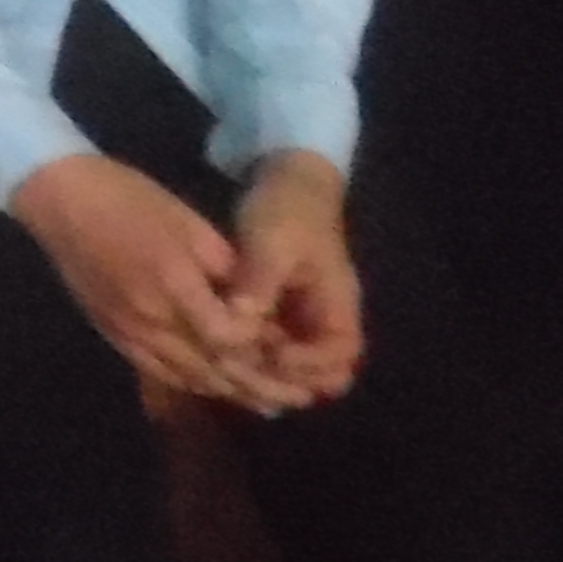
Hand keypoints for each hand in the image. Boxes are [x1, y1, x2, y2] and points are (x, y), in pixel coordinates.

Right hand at [10, 151, 274, 405]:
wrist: (59, 199)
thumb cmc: (128, 198)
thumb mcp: (186, 220)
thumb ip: (224, 266)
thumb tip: (256, 303)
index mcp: (173, 282)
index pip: (228, 336)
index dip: (263, 348)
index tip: (292, 348)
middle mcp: (151, 317)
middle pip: (213, 367)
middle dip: (259, 384)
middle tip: (298, 396)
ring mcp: (129, 331)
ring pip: (189, 375)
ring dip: (231, 393)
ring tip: (269, 404)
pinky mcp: (115, 334)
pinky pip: (160, 371)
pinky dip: (194, 384)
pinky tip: (216, 390)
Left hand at [217, 150, 363, 411]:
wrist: (287, 182)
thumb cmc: (287, 211)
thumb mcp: (272, 243)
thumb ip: (260, 282)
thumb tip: (241, 321)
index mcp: (338, 305)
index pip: (340, 357)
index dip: (308, 365)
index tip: (271, 355)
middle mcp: (326, 319)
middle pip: (323, 373)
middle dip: (289, 379)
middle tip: (247, 371)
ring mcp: (305, 318)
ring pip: (297, 366)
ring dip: (269, 372)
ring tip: (231, 367)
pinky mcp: (281, 312)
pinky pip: (275, 348)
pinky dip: (255, 356)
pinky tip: (222, 354)